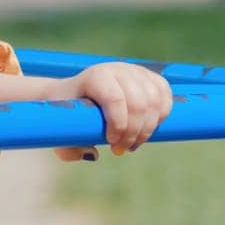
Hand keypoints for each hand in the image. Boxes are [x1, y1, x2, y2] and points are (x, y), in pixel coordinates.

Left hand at [50, 62, 172, 161]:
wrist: (75, 93)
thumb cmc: (68, 113)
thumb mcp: (59, 131)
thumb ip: (69, 148)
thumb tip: (94, 154)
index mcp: (96, 76)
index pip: (115, 98)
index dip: (118, 124)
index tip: (111, 142)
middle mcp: (118, 70)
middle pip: (138, 104)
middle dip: (133, 133)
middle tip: (120, 149)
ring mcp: (136, 71)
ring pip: (154, 102)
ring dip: (147, 129)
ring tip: (132, 143)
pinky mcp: (150, 77)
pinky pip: (165, 96)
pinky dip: (161, 116)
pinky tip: (147, 129)